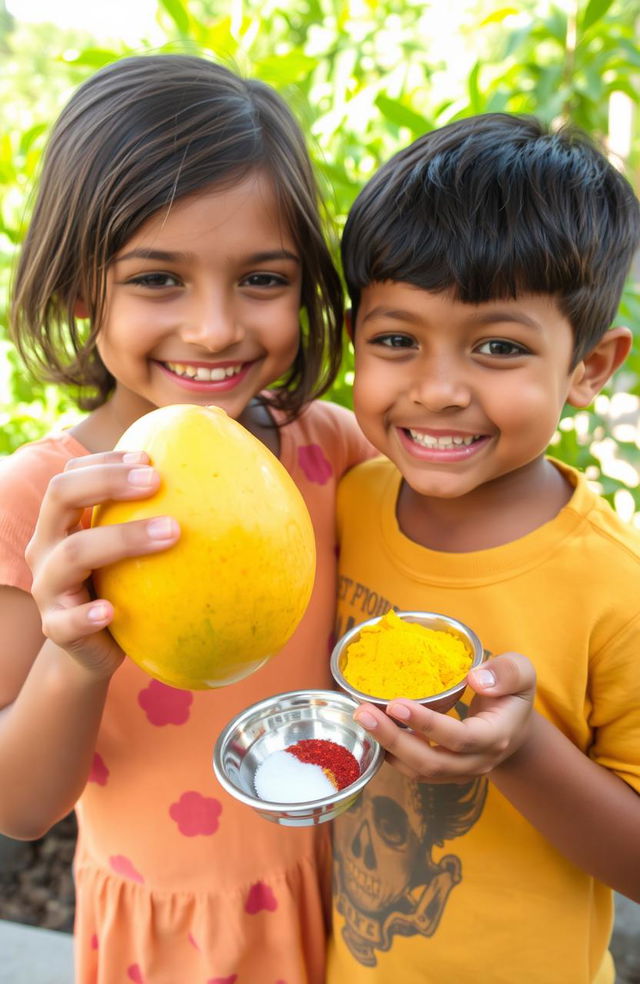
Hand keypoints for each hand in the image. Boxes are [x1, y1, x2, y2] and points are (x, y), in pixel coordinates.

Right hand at [26, 450, 179, 678]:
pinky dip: (88, 615)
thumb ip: (152, 511)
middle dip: (107, 482)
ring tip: (171, 532)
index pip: (69, 475)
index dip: (104, 462)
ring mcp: (47, 587)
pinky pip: (67, 621)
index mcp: (60, 522)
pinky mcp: (56, 628)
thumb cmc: (123, 585)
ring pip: (72, 554)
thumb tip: (212, 453)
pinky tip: (112, 610)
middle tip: (157, 482)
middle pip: (61, 496)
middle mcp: (45, 546)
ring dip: (122, 539)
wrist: (94, 648)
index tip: (149, 459)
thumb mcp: (130, 548)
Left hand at [353, 651, 535, 782]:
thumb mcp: (522, 674)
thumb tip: (475, 678)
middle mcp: (476, 762)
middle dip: (394, 739)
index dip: (426, 724)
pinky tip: (373, 730)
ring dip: (386, 747)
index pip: (459, 738)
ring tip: (362, 718)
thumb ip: (507, 673)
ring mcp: (458, 772)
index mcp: (495, 737)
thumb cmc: (513, 694)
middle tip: (364, 712)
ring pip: (418, 770)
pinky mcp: (442, 773)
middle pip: (431, 762)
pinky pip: (412, 770)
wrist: (514, 727)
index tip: (396, 703)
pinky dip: (390, 753)